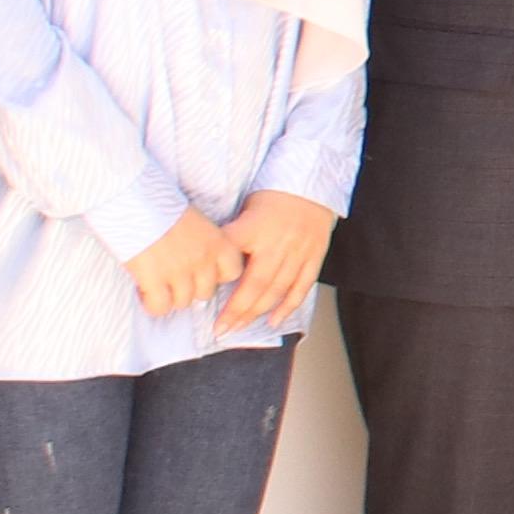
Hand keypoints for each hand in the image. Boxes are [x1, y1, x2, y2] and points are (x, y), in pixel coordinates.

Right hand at [120, 206, 243, 315]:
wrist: (133, 197)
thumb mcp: (193, 219)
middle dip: (190, 288)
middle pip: (206, 292)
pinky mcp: (154, 279)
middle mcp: (203, 258)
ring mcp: (179, 271)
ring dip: (169, 296)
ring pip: (183, 302)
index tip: (199, 269)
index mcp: (217, 241)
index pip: (232, 272)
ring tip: (155, 283)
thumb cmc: (158, 202)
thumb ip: (201, 242)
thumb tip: (196, 263)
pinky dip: (152, 303)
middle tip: (172, 278)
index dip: (215, 274)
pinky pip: (160, 307)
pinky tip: (144, 290)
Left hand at [216, 190, 334, 333]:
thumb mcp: (246, 207)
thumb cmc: (274, 195)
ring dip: (256, 313)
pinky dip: (288, 307)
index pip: (230, 258)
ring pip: (276, 291)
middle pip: (254, 284)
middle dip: (235, 311)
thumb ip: (232, 233)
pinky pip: (301, 288)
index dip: (215, 279)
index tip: (201, 296)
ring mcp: (298, 253)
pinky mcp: (313, 258)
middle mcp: (277, 244)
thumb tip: (208, 257)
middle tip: (220, 328)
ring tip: (239, 327)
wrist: (312, 184)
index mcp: (255, 228)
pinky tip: (274, 321)